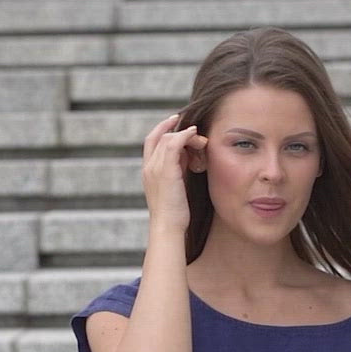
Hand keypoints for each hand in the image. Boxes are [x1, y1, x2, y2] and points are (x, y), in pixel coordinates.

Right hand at [141, 111, 207, 232]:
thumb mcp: (174, 190)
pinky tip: (196, 136)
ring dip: (187, 136)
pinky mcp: (166, 170)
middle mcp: (149, 167)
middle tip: (195, 132)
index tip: (176, 123)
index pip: (151, 142)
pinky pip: (174, 142)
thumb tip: (190, 162)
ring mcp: (155, 168)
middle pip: (160, 136)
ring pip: (168, 138)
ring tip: (201, 142)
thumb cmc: (174, 216)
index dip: (162, 129)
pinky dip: (186, 136)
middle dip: (177, 129)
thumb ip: (178, 173)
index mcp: (148, 172)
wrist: (167, 228)